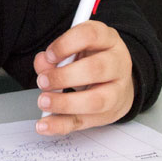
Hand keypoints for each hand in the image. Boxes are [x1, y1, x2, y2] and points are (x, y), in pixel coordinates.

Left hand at [32, 21, 133, 135]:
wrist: (119, 81)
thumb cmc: (93, 60)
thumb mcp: (77, 49)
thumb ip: (56, 54)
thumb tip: (42, 62)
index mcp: (108, 40)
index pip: (90, 35)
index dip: (66, 44)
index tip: (49, 55)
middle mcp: (117, 64)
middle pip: (95, 69)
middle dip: (64, 76)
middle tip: (43, 81)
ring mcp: (117, 91)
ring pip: (95, 101)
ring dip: (64, 103)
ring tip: (44, 101)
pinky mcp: (107, 114)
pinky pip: (84, 122)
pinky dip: (60, 125)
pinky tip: (44, 125)